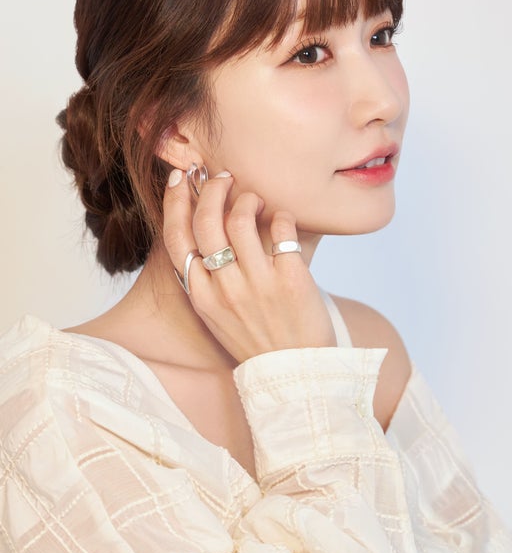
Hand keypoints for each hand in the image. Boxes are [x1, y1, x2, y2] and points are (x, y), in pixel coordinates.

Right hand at [162, 170, 335, 362]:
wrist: (297, 375)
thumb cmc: (257, 339)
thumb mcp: (217, 316)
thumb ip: (206, 278)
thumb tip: (203, 227)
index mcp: (203, 298)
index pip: (177, 239)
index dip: (174, 202)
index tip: (180, 177)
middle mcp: (226, 290)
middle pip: (206, 222)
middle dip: (212, 189)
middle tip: (224, 178)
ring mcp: (258, 285)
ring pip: (241, 220)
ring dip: (247, 199)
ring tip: (256, 201)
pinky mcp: (291, 280)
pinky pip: (282, 230)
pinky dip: (282, 216)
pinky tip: (284, 220)